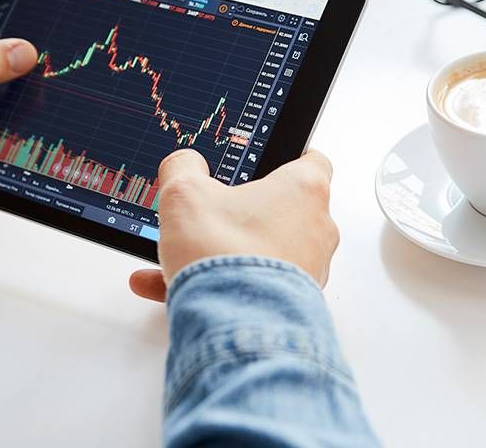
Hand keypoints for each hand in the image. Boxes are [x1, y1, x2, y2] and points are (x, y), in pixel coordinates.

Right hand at [129, 149, 338, 301]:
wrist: (235, 326)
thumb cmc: (226, 256)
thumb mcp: (185, 195)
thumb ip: (183, 168)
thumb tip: (184, 164)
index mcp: (305, 189)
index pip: (312, 161)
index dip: (289, 158)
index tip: (272, 161)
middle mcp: (317, 228)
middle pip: (283, 210)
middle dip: (244, 213)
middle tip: (212, 213)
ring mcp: (309, 269)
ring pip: (262, 253)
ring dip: (224, 252)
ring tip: (178, 257)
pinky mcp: (294, 304)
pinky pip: (254, 287)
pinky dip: (218, 285)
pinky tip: (168, 287)